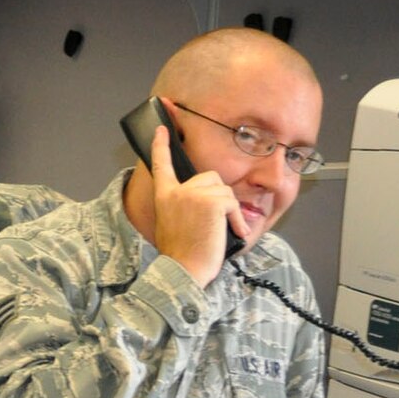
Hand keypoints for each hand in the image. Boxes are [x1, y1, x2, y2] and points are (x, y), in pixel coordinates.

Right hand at [148, 122, 242, 287]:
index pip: (161, 164)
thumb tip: (208, 200)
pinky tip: (234, 232)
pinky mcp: (211, 202)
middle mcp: (176, 191)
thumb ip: (184, 204)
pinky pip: (232, 203)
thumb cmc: (182, 253)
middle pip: (210, 178)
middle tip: (214, 222)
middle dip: (220, 197)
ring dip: (229, 211)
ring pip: (225, 190)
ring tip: (221, 231)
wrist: (184, 269)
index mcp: (164, 195)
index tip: (162, 129)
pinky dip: (237, 219)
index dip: (161, 145)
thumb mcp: (173, 222)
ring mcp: (192, 194)